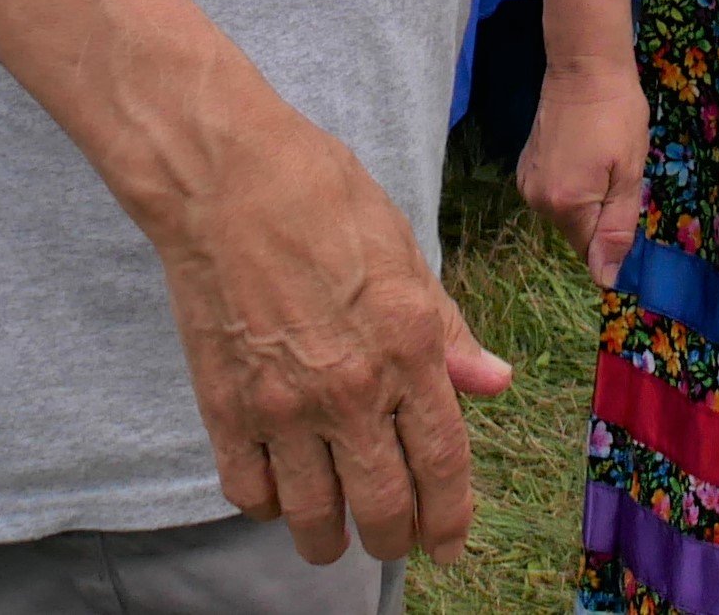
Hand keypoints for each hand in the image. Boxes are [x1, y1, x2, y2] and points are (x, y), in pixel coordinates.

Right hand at [151, 99, 509, 563]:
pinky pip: (250, 493)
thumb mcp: (403, 250)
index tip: (447, 543)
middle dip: (394, 539)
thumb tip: (494, 382)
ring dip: (329, 538)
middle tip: (392, 537)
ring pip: (314, 518)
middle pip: (383, 508)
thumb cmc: (319, 195)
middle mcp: (352, 389)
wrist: (224, 176)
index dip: (450, 519)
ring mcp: (284, 405)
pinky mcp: (226, 407)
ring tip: (333, 532)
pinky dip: (267, 505)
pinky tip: (278, 486)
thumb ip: (446, 330)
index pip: (443, 464)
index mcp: (407, 346)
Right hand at [519, 60, 651, 290]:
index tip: (626, 201)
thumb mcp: (628, 172)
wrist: (584, 66)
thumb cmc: (617, 115)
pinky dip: (572, 184)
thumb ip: (616, 229)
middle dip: (601, 214)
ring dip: (587, 199)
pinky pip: (554, 194)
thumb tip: (605, 280)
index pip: (591, 252)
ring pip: (566, 213)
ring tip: (601, 160)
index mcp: (564, 205)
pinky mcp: (525, 166)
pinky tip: (583, 155)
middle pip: (578, 232)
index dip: (614, 236)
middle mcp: (537, 200)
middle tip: (617, 172)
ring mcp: (526, 181)